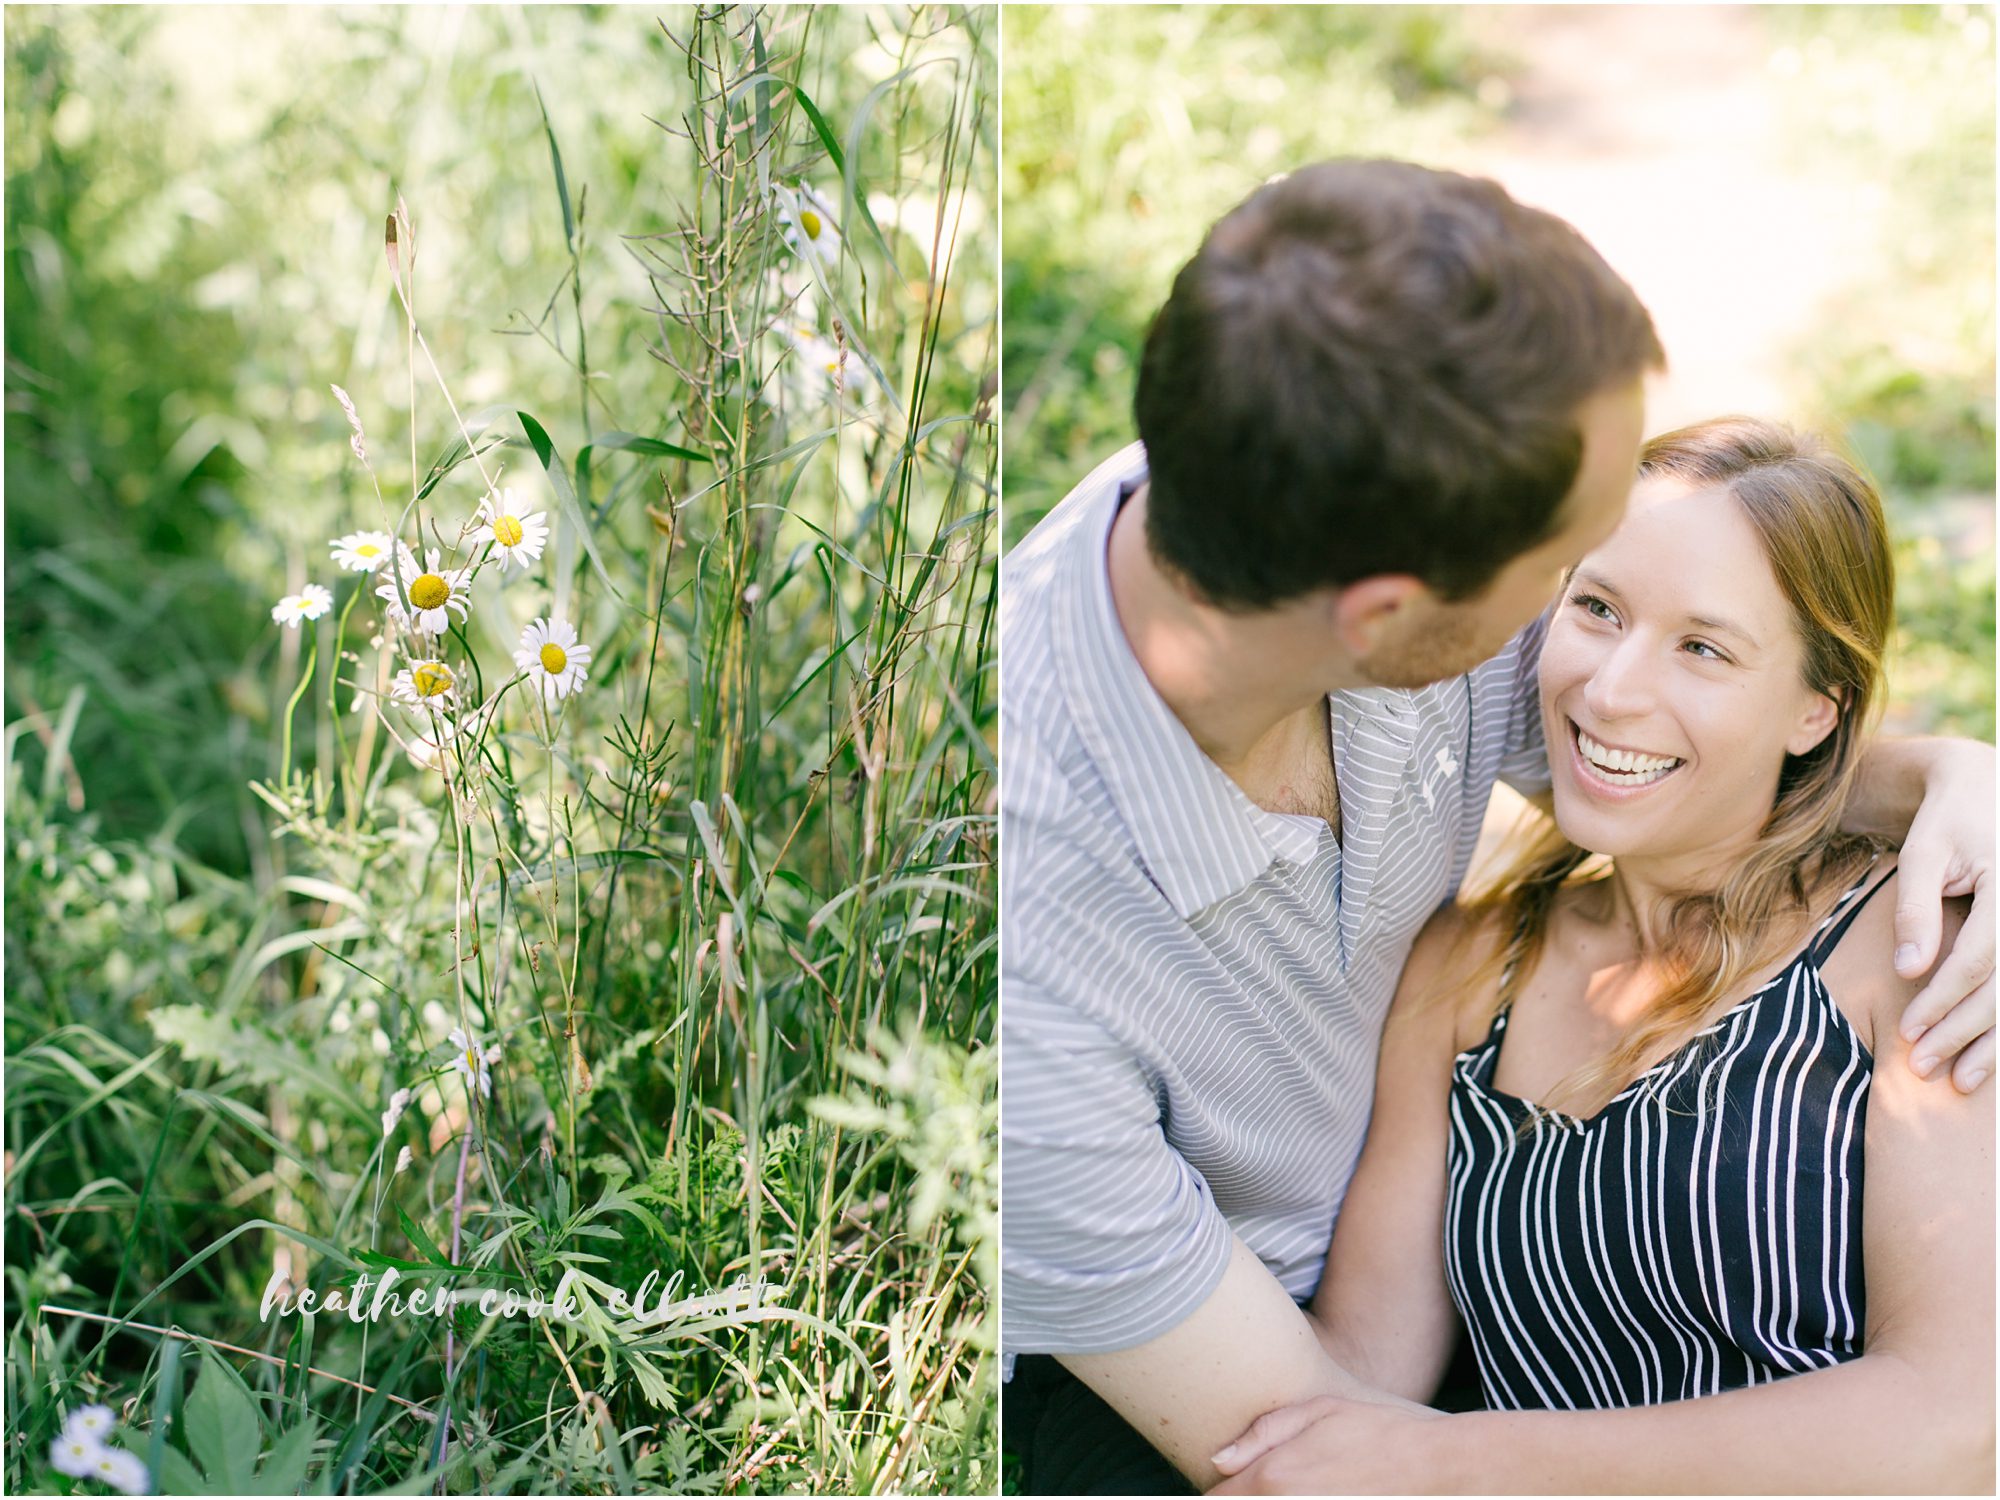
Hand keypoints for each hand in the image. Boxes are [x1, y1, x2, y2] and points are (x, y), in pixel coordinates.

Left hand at [1209, 1394, 1449, 1493]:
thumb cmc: (1376, 1431)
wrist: (1435, 1467)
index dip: (1218, 1491)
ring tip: (1296, 1484)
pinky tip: (1315, 1491)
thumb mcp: (1316, 1412)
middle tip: (1256, 1481)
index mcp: (1275, 1478)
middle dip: (1242, 1496)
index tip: (1225, 1483)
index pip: (1218, 1499)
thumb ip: (1260, 1436)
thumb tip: (1218, 1461)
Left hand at [1895, 742, 1994, 1091]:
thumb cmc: (1949, 821)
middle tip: (1923, 1068)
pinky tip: (1989, 1059)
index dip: (1942, 1000)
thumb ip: (1915, 910)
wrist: (1987, 793)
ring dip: (1994, 1043)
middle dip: (1964, 1032)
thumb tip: (1908, 971)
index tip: (1908, 1032)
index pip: (1978, 959)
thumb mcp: (1924, 852)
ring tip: (1960, 1081)